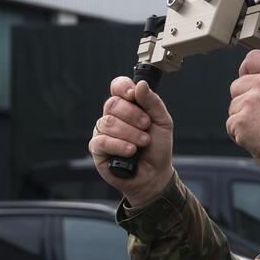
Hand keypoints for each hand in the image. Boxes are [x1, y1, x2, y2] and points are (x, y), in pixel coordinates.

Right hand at [88, 77, 174, 206]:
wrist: (155, 174)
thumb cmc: (157, 147)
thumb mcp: (162, 122)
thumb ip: (152, 102)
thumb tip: (140, 85)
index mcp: (128, 105)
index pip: (117, 86)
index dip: (123, 87)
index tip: (133, 95)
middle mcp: (112, 116)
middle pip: (113, 103)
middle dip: (133, 115)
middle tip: (146, 126)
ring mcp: (102, 132)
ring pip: (108, 122)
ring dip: (130, 133)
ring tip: (142, 143)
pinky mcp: (97, 149)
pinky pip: (102, 141)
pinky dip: (119, 145)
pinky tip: (130, 151)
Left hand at [227, 50, 259, 171]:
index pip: (254, 58)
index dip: (247, 69)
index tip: (246, 75)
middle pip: (237, 86)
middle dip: (243, 101)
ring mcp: (250, 101)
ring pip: (233, 107)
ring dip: (242, 119)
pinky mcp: (241, 119)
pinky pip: (231, 125)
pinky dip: (239, 134)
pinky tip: (256, 137)